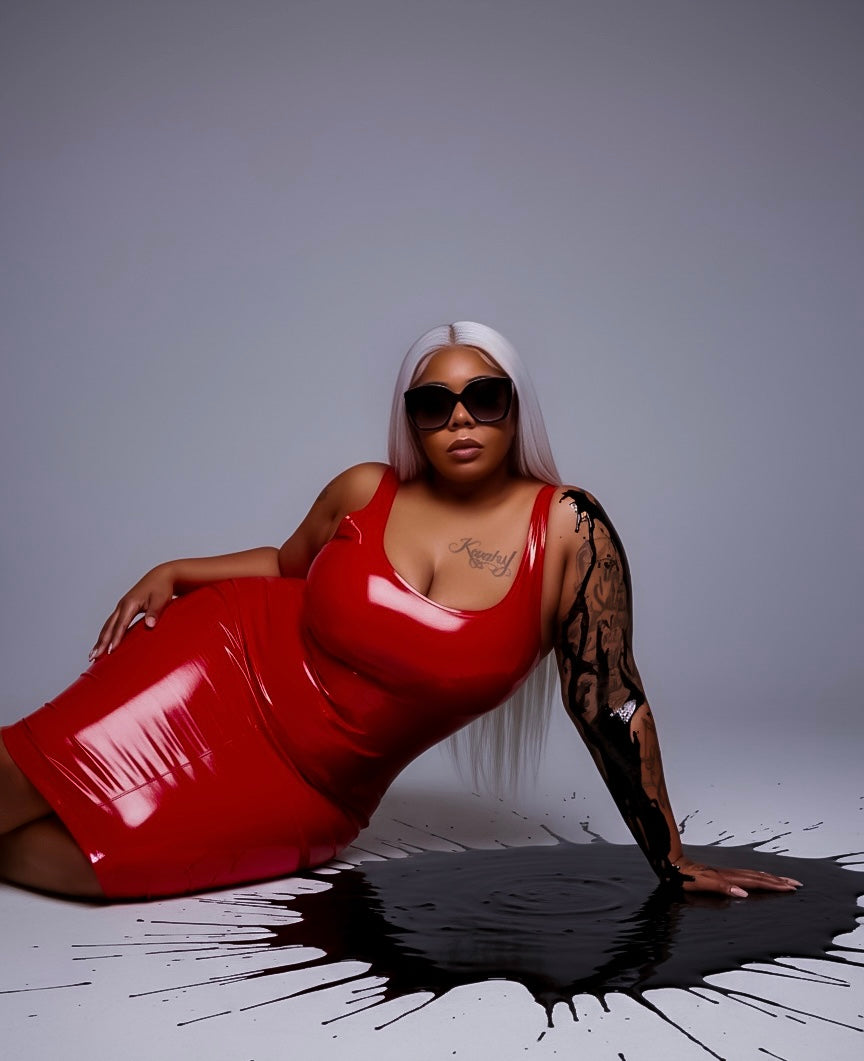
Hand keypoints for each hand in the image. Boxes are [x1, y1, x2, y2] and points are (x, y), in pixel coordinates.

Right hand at [90, 565, 174, 660]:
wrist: (161, 576)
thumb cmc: (162, 588)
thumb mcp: (161, 600)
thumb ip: (154, 612)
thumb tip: (150, 624)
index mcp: (129, 604)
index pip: (121, 625)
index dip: (116, 638)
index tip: (111, 651)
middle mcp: (122, 605)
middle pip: (109, 627)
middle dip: (101, 643)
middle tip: (93, 657)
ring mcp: (121, 607)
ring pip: (108, 626)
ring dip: (100, 640)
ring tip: (93, 655)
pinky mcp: (124, 609)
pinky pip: (112, 623)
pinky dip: (106, 634)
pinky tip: (103, 643)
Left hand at [675, 854, 801, 897]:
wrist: (674, 866)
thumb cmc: (686, 878)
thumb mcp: (704, 884)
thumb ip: (723, 888)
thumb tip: (743, 894)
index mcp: (730, 878)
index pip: (757, 882)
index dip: (774, 886)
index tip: (791, 888)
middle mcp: (731, 874)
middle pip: (760, 877)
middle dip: (778, 881)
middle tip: (796, 884)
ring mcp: (727, 873)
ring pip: (754, 874)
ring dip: (770, 878)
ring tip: (783, 880)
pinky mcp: (722, 874)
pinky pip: (746, 875)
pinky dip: (757, 877)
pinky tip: (757, 879)